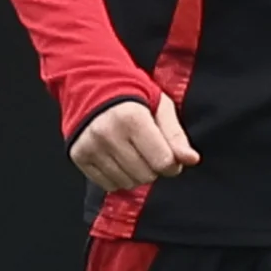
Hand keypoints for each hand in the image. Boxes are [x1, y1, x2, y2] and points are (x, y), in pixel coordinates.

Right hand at [69, 94, 197, 190]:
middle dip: (154, 168)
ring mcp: (90, 146)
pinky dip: (118, 177)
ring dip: (136, 174)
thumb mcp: (161, 106)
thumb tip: (192, 159)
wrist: (91, 86)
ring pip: (127, 183)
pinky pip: (108, 185)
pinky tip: (118, 159)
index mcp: (132, 118)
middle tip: (149, 151)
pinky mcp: (79, 156)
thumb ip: (176, 135)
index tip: (170, 157)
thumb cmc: (132, 96)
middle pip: (145, 175)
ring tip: (133, 153)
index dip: (172, 164)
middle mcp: (108, 133)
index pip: (162, 161)